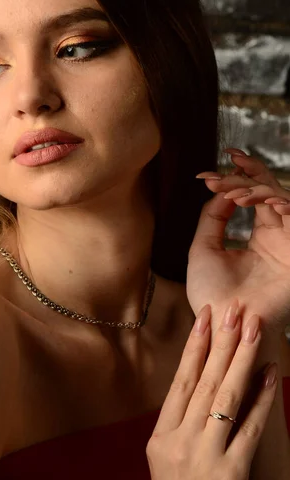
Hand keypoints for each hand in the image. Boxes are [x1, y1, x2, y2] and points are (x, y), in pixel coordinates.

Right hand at [147, 302, 276, 479]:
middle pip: (204, 383)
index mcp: (161, 437)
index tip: (205, 317)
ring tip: (254, 330)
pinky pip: (249, 428)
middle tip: (234, 312)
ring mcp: (206, 457)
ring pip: (226, 398)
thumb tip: (199, 376)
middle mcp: (181, 442)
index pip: (180, 382)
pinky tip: (270, 374)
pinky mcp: (232, 472)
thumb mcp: (166, 457)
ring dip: (242, 360)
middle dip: (221, 344)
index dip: (194, 347)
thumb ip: (179, 421)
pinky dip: (262, 399)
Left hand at [188, 148, 289, 337]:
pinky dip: (276, 202)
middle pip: (268, 191)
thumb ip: (213, 217)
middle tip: (230, 161)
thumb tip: (220, 189)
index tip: (207, 173)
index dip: (234, 179)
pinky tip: (256, 200)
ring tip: (233, 190)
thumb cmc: (212, 293)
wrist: (223, 323)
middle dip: (249, 171)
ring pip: (279, 198)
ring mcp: (287, 242)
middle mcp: (276, 236)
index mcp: (258, 237)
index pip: (251, 197)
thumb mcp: (203, 248)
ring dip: (256, 188)